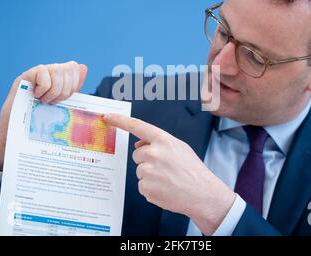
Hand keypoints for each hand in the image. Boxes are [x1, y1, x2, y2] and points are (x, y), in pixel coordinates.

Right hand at [0, 61, 87, 170]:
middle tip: (54, 102)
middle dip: (66, 90)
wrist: (19, 128)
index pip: (74, 67)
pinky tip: (35, 96)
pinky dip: (43, 89)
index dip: (74, 83)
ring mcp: (38, 72)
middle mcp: (49, 71)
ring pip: (57, 69)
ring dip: (54, 90)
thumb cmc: (41, 116)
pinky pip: (43, 72)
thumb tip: (83, 67)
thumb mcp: (62, 103)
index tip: (65, 98)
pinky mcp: (27, 75)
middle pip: (69, 68)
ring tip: (45, 100)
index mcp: (60, 77)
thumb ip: (73, 87)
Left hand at [103, 113, 235, 235]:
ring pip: (140, 170)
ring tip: (168, 180)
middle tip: (165, 168)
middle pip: (137, 154)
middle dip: (147, 160)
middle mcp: (153, 153)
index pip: (136, 126)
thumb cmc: (193, 170)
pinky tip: (165, 189)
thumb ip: (159, 143)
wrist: (203, 194)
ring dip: (150, 175)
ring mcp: (148, 171)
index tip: (107, 116)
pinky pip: (142, 185)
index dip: (120, 120)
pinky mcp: (146, 187)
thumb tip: (139, 144)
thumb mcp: (179, 148)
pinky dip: (151, 188)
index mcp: (163, 140)